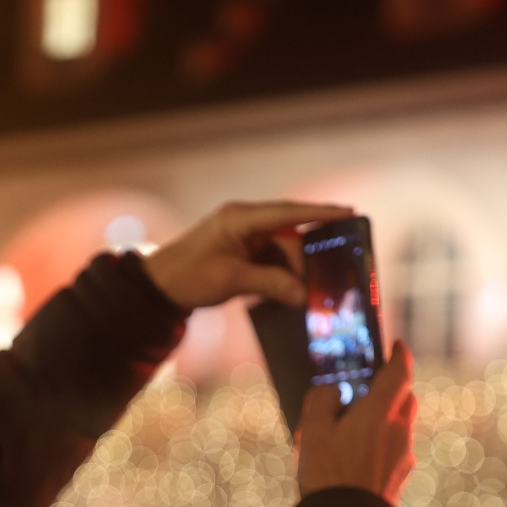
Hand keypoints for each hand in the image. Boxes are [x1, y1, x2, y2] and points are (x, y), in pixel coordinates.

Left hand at [141, 200, 352, 310]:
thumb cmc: (189, 277)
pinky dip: (279, 276)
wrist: (158, 287)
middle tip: (317, 287)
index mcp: (241, 218)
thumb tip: (303, 294)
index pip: (288, 211)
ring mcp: (243, 237)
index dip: (320, 212)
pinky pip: (270, 261)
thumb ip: (270, 283)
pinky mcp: (241, 253)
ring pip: (281, 251)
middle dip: (302, 262)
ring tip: (302, 295)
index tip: (348, 212)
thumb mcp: (231, 280)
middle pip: (288, 237)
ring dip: (290, 273)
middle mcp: (245, 222)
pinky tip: (286, 293)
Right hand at [296, 343, 416, 504]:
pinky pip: (395, 450)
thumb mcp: (313, 431)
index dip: (399, 355)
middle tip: (371, 388)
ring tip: (357, 429)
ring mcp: (403, 457)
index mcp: (379, 414)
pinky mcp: (399, 479)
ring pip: (401, 426)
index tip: (396, 346)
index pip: (400, 372)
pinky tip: (359, 457)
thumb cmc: (327, 476)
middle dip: (394, 389)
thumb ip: (322, 401)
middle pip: (407, 399)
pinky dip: (383, 444)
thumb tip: (334, 393)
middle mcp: (398, 432)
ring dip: (387, 419)